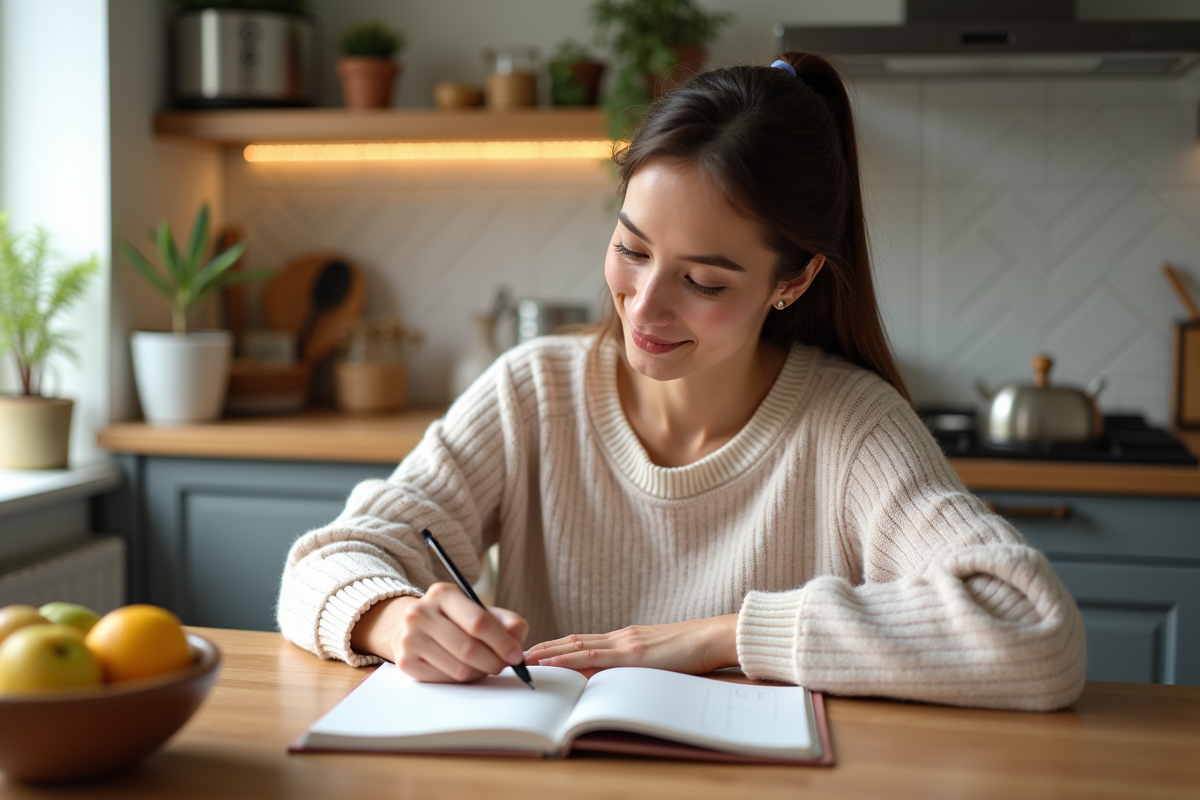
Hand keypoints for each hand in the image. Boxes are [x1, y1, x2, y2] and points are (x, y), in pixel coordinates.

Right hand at [351, 583, 528, 682]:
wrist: (411, 625)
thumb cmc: (453, 619)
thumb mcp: (478, 610)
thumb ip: (505, 621)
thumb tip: (518, 638)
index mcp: (443, 593)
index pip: (478, 622)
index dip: (502, 642)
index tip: (516, 655)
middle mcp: (420, 613)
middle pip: (469, 649)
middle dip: (494, 662)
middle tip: (503, 665)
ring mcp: (410, 638)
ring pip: (459, 669)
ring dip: (479, 672)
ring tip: (483, 665)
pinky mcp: (406, 662)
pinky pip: (445, 680)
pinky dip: (461, 679)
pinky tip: (463, 668)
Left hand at [524, 615, 739, 677]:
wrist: (713, 637)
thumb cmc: (694, 650)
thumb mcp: (661, 657)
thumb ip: (641, 663)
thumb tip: (626, 677)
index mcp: (628, 638)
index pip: (585, 641)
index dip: (560, 646)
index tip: (540, 651)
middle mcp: (621, 637)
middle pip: (574, 641)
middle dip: (546, 648)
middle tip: (521, 655)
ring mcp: (625, 643)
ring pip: (577, 647)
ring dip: (549, 653)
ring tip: (527, 658)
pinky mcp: (632, 653)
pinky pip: (593, 656)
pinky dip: (568, 660)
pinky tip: (552, 662)